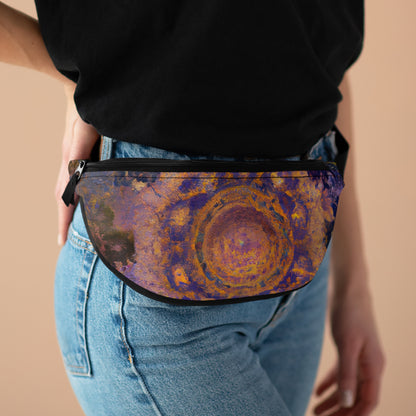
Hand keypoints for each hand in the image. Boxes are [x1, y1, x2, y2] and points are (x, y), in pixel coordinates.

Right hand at [55, 82, 99, 245]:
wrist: (78, 87)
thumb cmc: (86, 107)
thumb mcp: (85, 129)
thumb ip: (81, 153)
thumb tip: (77, 179)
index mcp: (71, 160)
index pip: (64, 196)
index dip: (64, 219)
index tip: (61, 241)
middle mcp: (68, 161)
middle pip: (61, 196)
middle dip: (63, 219)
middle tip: (64, 241)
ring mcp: (71, 157)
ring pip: (65, 188)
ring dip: (66, 208)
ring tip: (70, 226)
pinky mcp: (77, 152)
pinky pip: (72, 178)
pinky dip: (72, 194)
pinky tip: (81, 198)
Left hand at [313, 282, 385, 415]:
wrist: (349, 290)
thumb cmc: (350, 314)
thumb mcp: (347, 344)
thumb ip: (347, 373)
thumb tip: (348, 403)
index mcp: (374, 366)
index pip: (368, 401)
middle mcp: (369, 364)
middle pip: (356, 397)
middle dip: (340, 412)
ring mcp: (359, 357)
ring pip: (347, 386)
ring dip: (333, 401)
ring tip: (315, 411)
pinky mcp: (349, 348)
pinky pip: (341, 372)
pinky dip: (330, 383)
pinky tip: (317, 392)